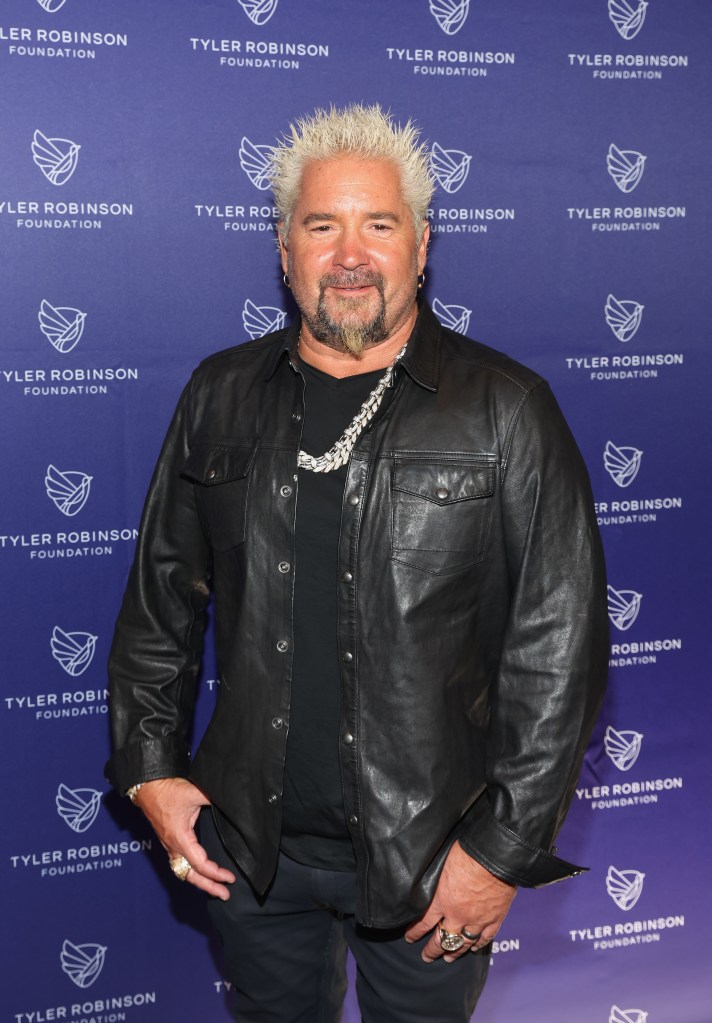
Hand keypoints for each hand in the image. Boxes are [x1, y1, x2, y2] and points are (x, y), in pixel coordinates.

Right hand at [134, 778, 235, 899]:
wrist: (148, 786)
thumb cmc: (168, 790)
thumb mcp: (194, 792)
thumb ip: (213, 799)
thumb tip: (230, 802)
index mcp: (180, 838)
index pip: (199, 864)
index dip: (215, 874)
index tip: (230, 878)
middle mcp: (173, 846)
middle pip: (190, 875)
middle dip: (208, 887)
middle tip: (225, 895)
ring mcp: (169, 845)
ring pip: (183, 871)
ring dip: (200, 881)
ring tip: (215, 888)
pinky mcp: (168, 841)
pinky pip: (180, 863)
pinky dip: (191, 872)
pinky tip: (200, 873)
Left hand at [404, 841, 515, 961]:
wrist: (495, 856)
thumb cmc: (467, 852)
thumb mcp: (441, 862)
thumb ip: (435, 878)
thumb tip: (425, 879)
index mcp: (441, 899)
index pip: (423, 922)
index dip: (415, 932)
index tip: (409, 938)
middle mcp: (457, 914)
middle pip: (442, 939)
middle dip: (432, 950)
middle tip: (426, 957)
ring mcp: (477, 919)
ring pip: (463, 943)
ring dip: (454, 952)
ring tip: (447, 958)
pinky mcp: (494, 919)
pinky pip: (485, 938)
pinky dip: (478, 945)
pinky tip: (473, 948)